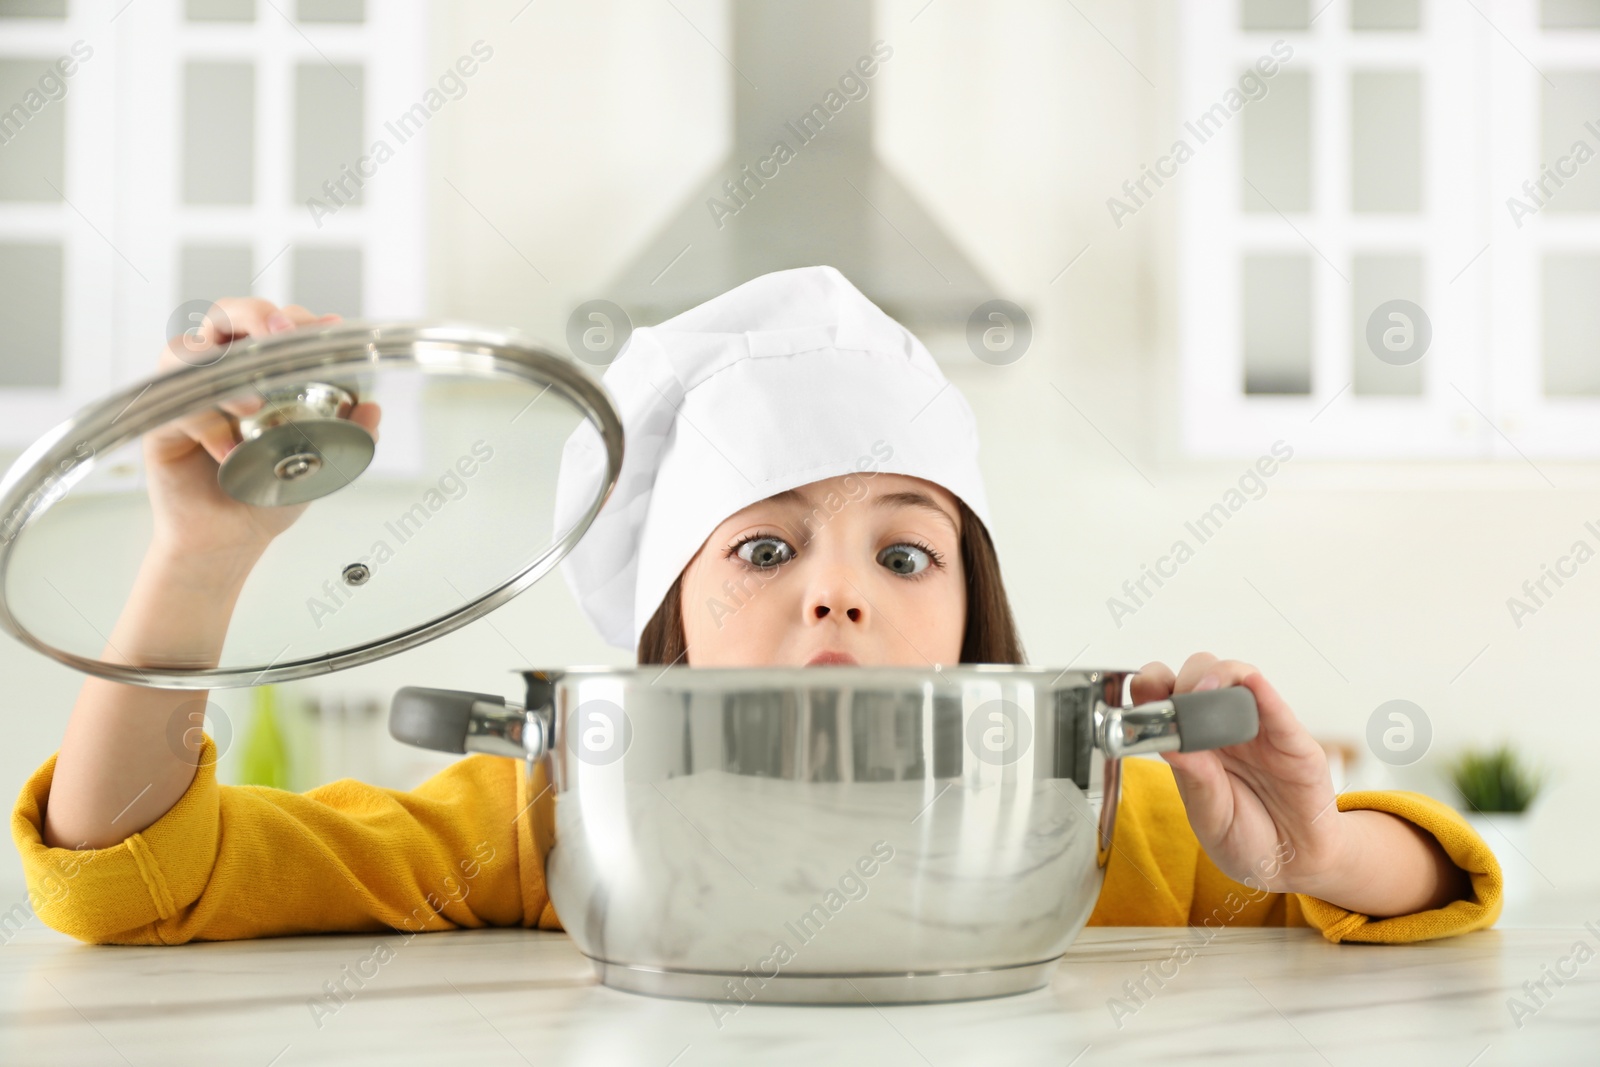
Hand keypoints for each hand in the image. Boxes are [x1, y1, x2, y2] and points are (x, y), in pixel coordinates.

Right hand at [144, 299, 381, 562]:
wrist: (230, 539)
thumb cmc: (268, 491)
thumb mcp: (320, 462)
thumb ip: (348, 434)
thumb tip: (373, 409)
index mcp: (259, 369)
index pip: (273, 324)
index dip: (298, 319)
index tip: (328, 329)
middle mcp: (221, 371)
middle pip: (225, 315)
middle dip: (253, 314)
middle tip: (280, 333)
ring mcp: (187, 392)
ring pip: (186, 350)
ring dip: (224, 367)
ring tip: (253, 403)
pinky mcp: (162, 422)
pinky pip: (177, 406)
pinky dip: (206, 424)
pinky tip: (230, 452)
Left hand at [1131, 654, 1348, 895]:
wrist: (1294, 867)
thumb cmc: (1248, 838)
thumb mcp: (1210, 817)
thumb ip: (1195, 780)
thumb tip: (1169, 743)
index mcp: (1194, 742)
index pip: (1167, 694)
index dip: (1153, 688)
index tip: (1146, 697)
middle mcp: (1224, 728)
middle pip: (1200, 673)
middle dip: (1184, 680)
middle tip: (1180, 706)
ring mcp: (1260, 730)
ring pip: (1239, 677)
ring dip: (1218, 676)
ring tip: (1206, 695)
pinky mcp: (1294, 743)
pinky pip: (1278, 709)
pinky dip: (1263, 692)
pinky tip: (1251, 684)